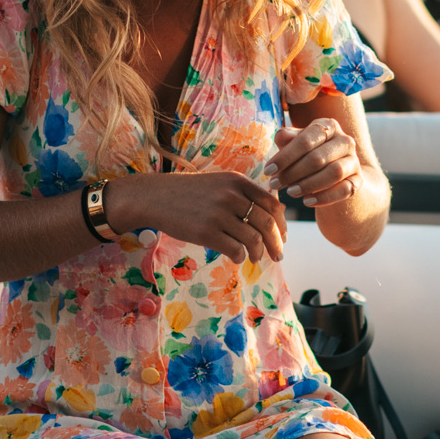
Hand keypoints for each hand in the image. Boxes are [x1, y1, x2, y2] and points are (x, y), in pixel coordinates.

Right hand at [104, 171, 286, 264]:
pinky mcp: (206, 233)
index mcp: (237, 181)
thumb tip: (272, 214)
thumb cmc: (190, 192)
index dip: (281, 223)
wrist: (156, 197)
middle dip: (276, 243)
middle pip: (266, 223)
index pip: (272, 204)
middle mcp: (231, 195)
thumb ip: (243, 193)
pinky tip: (238, 258)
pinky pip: (235, 250)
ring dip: (259, 252)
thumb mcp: (219, 183)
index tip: (283, 236)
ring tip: (256, 258)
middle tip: (278, 255)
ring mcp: (219, 214)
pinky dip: (241, 257)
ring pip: (253, 239)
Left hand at [263, 119, 360, 208]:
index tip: (268, 170)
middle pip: (318, 157)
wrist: (337, 174)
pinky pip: (344, 190)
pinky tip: (307, 201)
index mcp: (328, 126)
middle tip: (275, 184)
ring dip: (309, 184)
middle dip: (293, 172)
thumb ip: (288, 139)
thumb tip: (281, 136)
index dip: (286, 156)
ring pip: (334, 173)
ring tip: (291, 192)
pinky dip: (325, 197)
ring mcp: (354, 161)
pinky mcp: (359, 181)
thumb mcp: (298, 145)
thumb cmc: (309, 154)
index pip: (306, 139)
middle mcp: (345, 140)